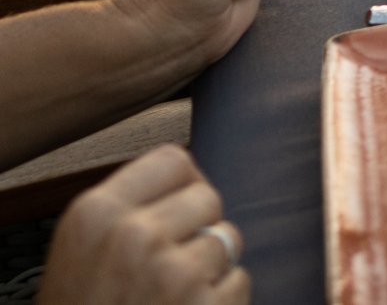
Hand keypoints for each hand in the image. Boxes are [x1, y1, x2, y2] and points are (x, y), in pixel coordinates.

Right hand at [37, 147, 247, 304]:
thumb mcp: (82, 253)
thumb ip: (127, 212)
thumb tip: (188, 178)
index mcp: (95, 214)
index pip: (173, 161)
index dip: (180, 187)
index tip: (173, 210)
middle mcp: (134, 235)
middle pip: (208, 198)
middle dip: (198, 229)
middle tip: (165, 267)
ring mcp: (173, 271)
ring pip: (227, 240)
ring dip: (210, 268)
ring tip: (168, 298)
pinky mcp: (205, 304)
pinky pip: (238, 280)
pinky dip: (221, 300)